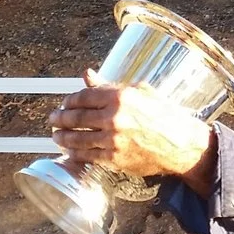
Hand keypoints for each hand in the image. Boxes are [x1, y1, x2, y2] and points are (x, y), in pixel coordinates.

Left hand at [48, 72, 217, 195]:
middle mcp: (114, 118)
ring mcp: (113, 140)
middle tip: (52, 119)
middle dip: (59, 119)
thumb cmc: (164, 114)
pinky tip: (69, 150)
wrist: (181, 144)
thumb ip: (110, 85)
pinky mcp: (114, 159)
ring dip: (62, 137)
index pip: (83, 96)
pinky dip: (75, 153)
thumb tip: (87, 75)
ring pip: (77, 138)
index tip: (64, 103)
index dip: (69, 100)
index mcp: (120, 97)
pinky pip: (87, 155)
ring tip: (56, 136)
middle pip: (76, 117)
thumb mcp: (140, 92)